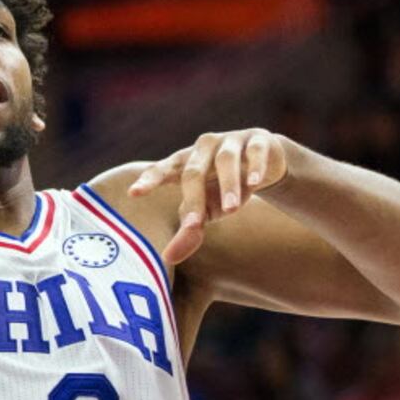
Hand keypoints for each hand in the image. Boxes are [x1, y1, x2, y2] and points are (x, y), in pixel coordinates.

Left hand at [130, 130, 291, 264]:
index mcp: (185, 162)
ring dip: (227, 184)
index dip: (149, 181)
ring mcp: (231, 141)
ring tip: (231, 208)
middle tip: (194, 224)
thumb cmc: (224, 186)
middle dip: (194, 198)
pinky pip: (255, 151)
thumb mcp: (207, 209)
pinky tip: (255, 183)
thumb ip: (189, 231)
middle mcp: (204, 148)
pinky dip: (254, 166)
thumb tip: (168, 259)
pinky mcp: (258, 140)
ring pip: (225, 159)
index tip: (133, 194)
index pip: (162, 170)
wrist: (266, 161)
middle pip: (193, 170)